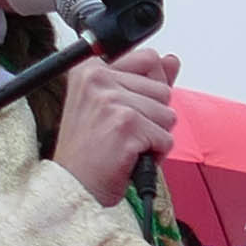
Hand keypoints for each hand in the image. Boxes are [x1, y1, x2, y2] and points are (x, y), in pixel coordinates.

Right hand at [50, 47, 179, 204]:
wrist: (74, 186)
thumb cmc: (91, 151)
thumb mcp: (114, 106)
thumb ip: (144, 80)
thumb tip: (172, 60)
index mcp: (90, 67)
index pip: (150, 59)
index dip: (149, 92)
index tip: (127, 111)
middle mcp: (96, 77)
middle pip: (163, 90)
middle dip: (153, 118)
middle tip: (122, 134)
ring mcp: (111, 99)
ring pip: (168, 115)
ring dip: (154, 137)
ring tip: (125, 145)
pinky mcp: (126, 124)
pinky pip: (166, 138)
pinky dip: (155, 155)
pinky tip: (129, 157)